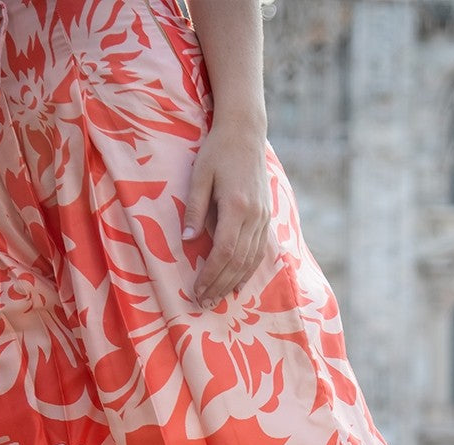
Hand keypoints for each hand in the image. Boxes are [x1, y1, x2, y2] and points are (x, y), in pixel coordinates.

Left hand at [182, 121, 271, 306]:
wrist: (246, 132)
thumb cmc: (217, 151)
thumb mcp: (199, 175)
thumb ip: (194, 209)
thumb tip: (187, 241)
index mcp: (237, 206)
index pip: (225, 251)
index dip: (211, 274)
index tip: (197, 290)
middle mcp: (254, 217)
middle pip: (238, 262)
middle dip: (220, 285)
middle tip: (203, 303)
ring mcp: (264, 219)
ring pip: (251, 261)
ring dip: (233, 283)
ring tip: (216, 299)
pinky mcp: (266, 219)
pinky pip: (259, 253)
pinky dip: (247, 272)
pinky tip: (236, 285)